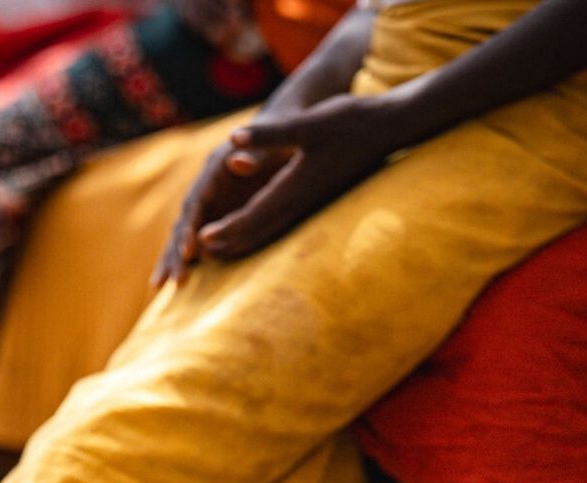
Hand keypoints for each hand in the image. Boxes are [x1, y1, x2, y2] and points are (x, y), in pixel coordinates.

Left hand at [152, 94, 392, 285]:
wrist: (391, 127)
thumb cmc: (352, 121)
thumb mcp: (309, 123)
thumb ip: (269, 134)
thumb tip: (232, 141)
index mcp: (294, 187)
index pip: (252, 217)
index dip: (225, 230)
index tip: (199, 241)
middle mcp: (301, 201)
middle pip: (257, 232)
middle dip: (227, 245)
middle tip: (195, 257)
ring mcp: (311, 202)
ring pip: (270, 230)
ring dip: (242, 242)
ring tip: (216, 251)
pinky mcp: (317, 196)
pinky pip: (282, 222)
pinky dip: (261, 230)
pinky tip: (254, 230)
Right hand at [152, 140, 289, 286]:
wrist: (280, 124)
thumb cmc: (282, 134)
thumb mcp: (274, 140)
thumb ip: (256, 154)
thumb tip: (237, 162)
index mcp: (216, 169)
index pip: (197, 202)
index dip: (191, 227)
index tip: (189, 252)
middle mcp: (206, 185)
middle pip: (184, 221)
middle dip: (175, 251)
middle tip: (170, 281)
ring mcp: (208, 199)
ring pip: (183, 232)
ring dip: (171, 258)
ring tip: (158, 286)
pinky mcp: (214, 211)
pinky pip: (195, 238)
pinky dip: (184, 259)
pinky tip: (173, 281)